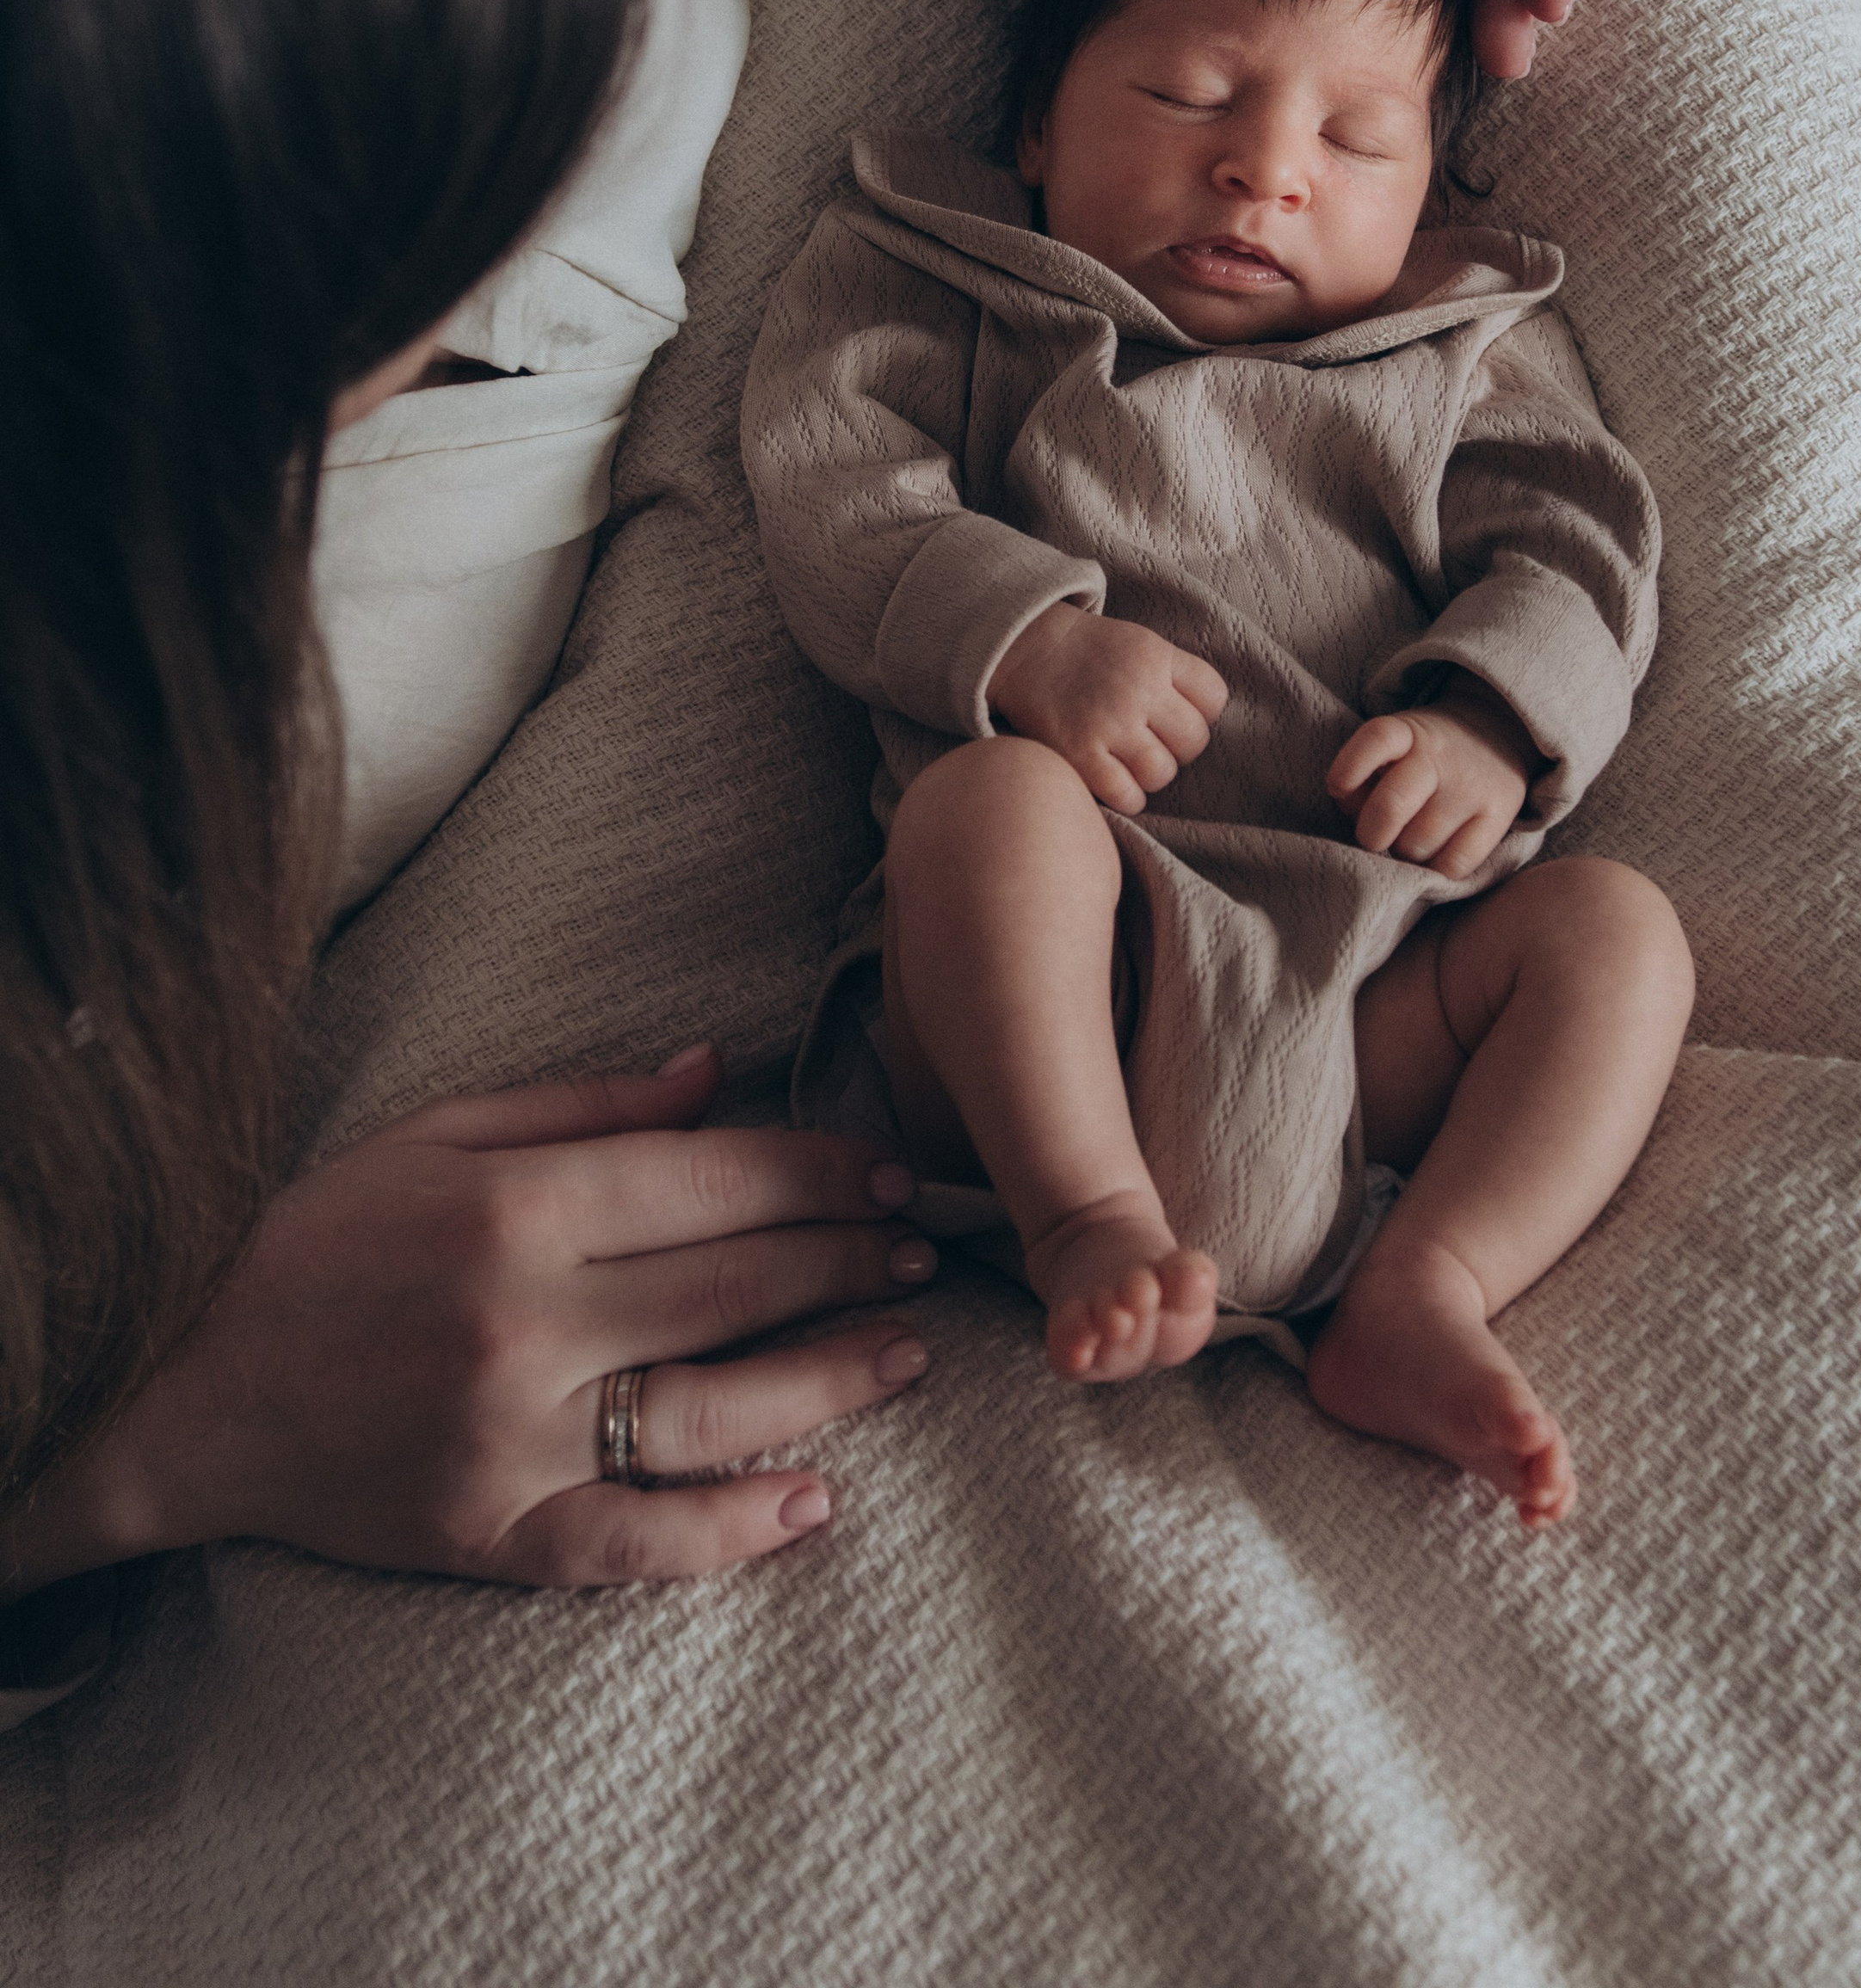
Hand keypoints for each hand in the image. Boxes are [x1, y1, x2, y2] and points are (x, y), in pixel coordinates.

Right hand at [6, 1046, 935, 1598]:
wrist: (183, 1385)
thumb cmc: (315, 1239)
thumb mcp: (435, 1133)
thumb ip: (585, 1104)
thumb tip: (720, 1071)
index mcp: (515, 1207)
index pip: (711, 1182)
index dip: (817, 1173)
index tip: (886, 1173)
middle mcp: (524, 1322)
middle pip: (732, 1289)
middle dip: (847, 1262)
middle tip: (923, 1252)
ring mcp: (510, 1438)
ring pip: (711, 1413)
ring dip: (827, 1382)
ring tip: (904, 1356)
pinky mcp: (490, 1533)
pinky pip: (634, 1542)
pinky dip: (729, 1532)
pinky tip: (811, 1505)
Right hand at [986, 600, 1226, 812]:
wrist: (1024, 649)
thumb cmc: (1089, 654)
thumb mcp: (1139, 644)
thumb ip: (1175, 675)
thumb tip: (1207, 721)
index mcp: (1156, 656)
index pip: (1214, 697)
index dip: (1200, 713)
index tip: (1175, 715)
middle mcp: (1138, 688)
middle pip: (1193, 741)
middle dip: (1178, 748)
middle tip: (1152, 743)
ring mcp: (1109, 723)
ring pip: (1162, 773)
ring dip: (1151, 774)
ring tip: (1130, 762)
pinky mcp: (1079, 753)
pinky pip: (1127, 796)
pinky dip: (1126, 796)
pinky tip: (1114, 781)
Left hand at [1328, 677, 1534, 880]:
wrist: (1496, 734)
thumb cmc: (1423, 755)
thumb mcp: (1394, 747)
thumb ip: (1366, 777)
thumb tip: (1356, 819)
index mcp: (1408, 732)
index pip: (1376, 739)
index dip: (1349, 766)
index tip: (1337, 787)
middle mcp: (1440, 756)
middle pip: (1392, 805)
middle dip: (1371, 833)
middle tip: (1373, 837)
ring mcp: (1472, 787)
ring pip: (1418, 845)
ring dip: (1405, 852)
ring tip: (1411, 837)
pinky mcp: (1499, 815)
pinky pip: (1453, 865)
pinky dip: (1435, 869)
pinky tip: (1434, 853)